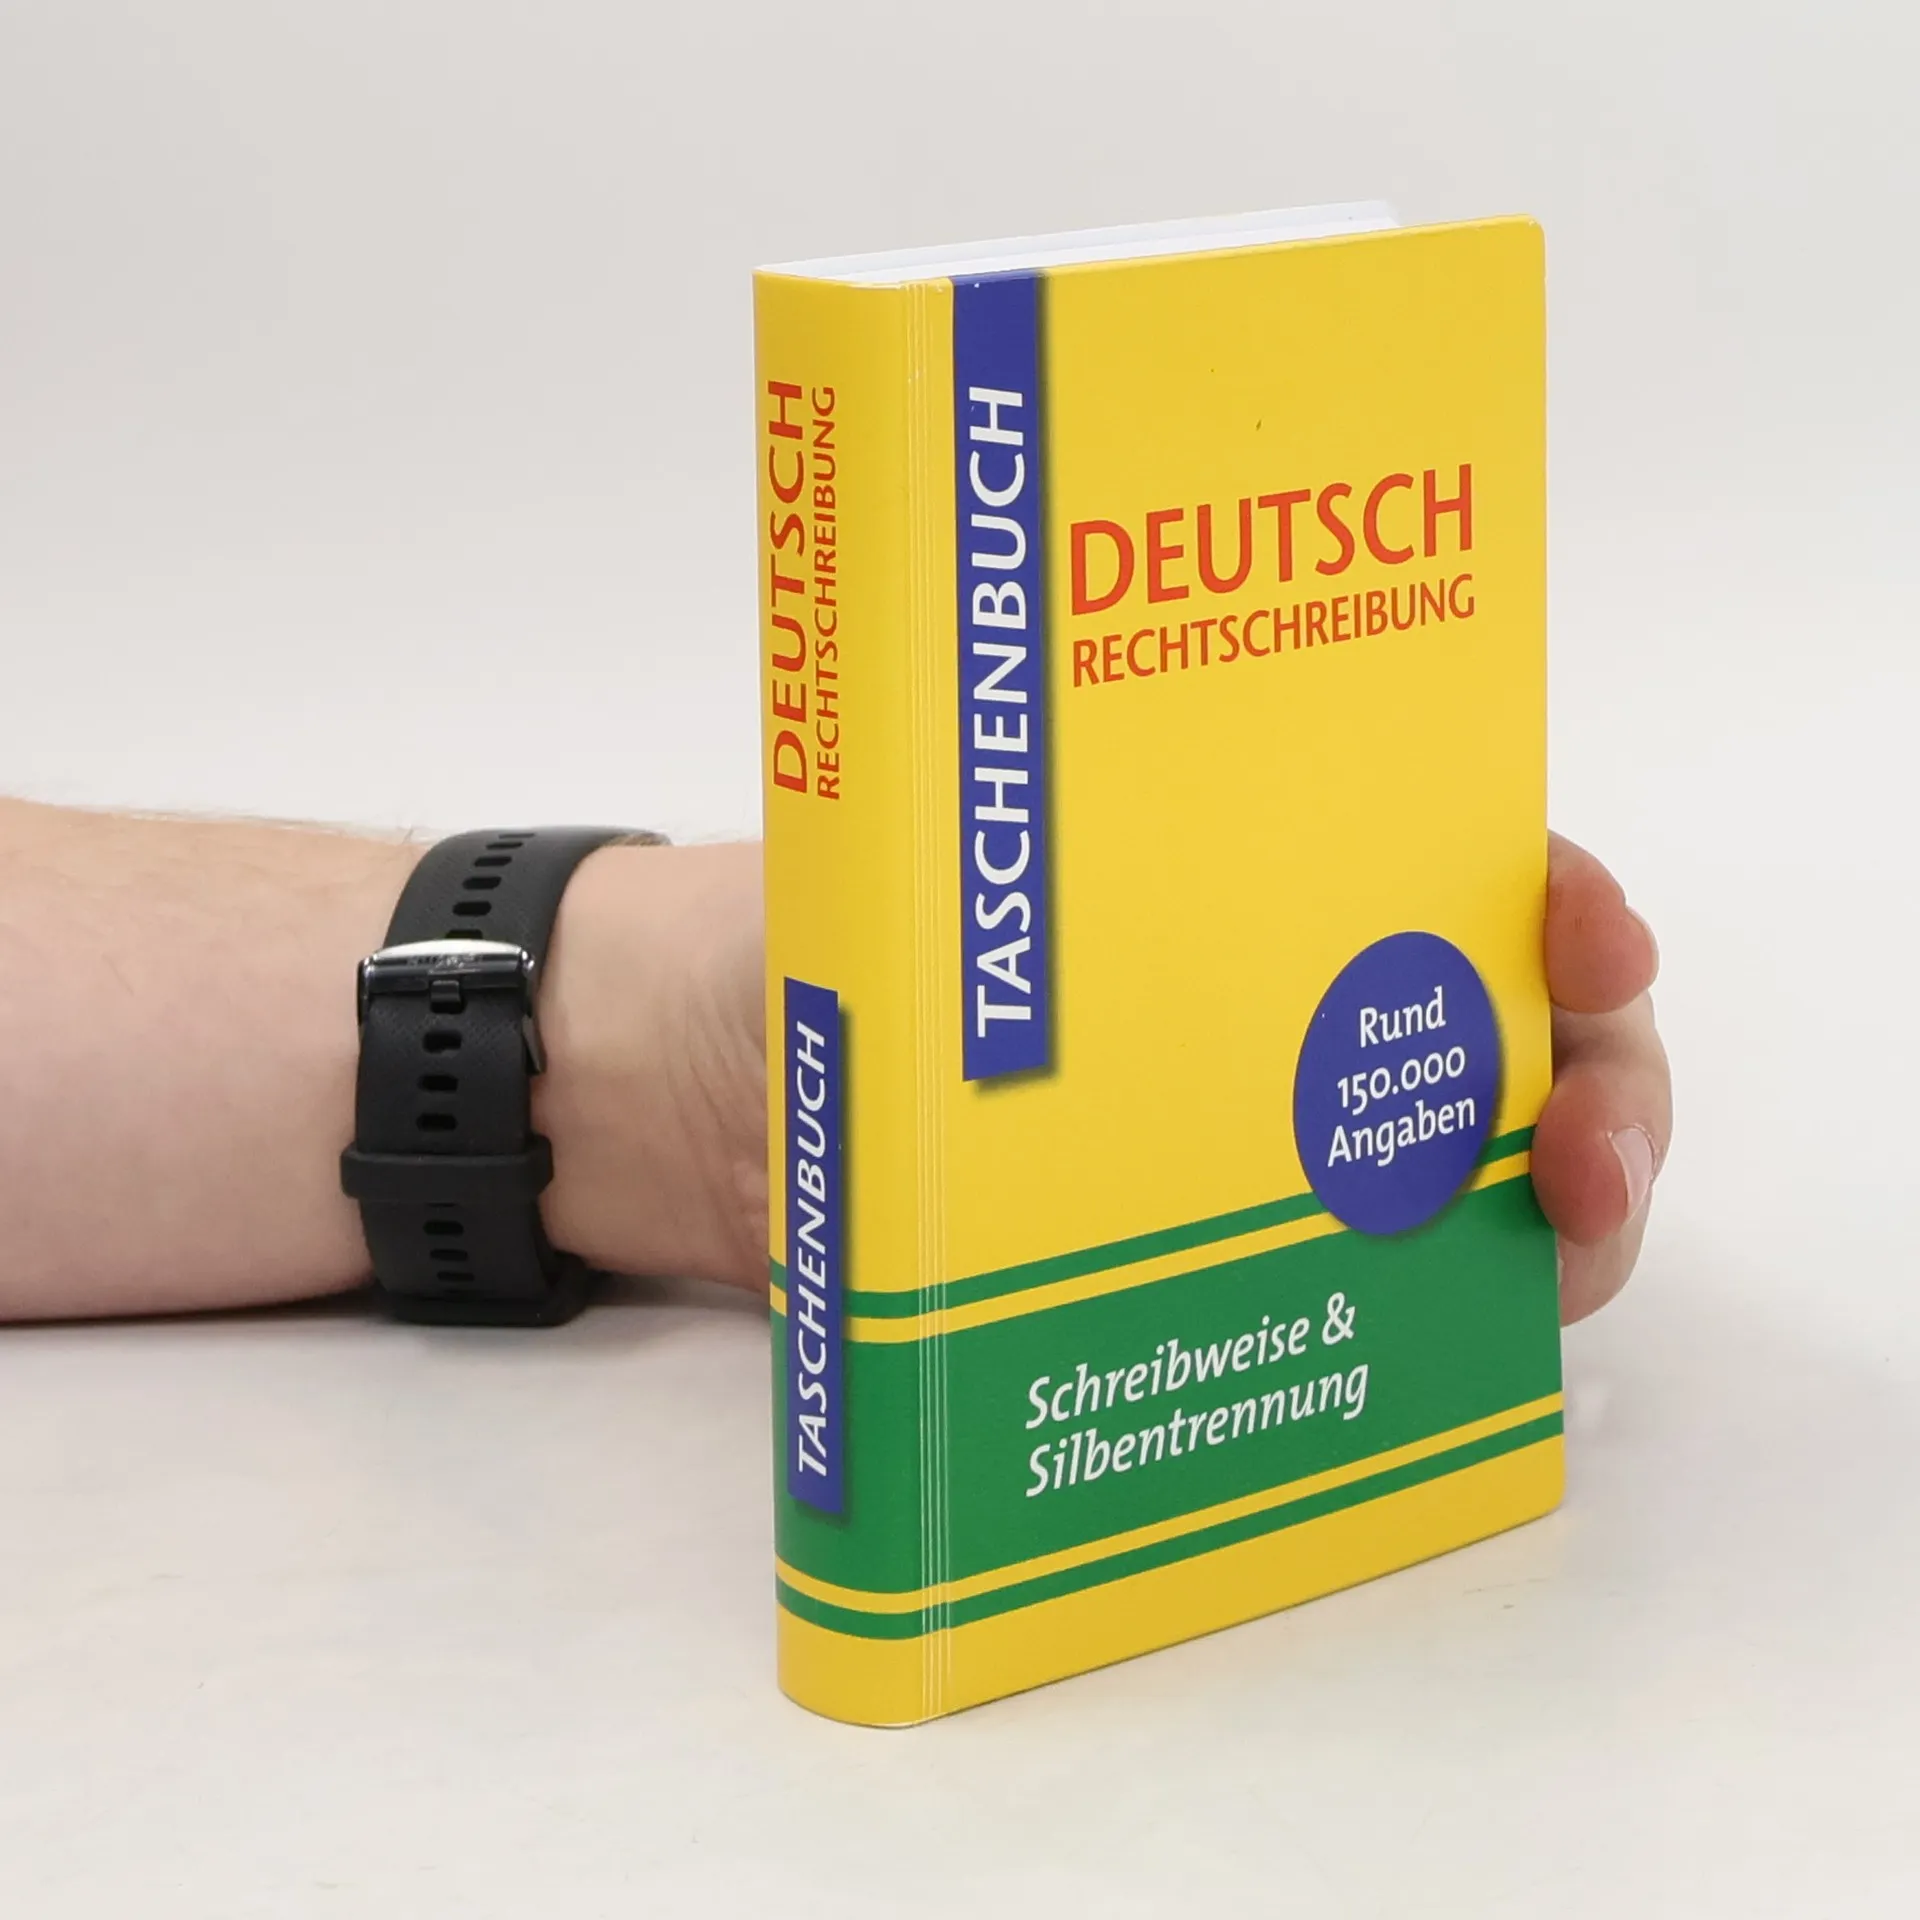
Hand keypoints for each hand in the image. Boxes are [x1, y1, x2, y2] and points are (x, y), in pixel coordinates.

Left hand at [540, 833, 1670, 1325]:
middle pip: (1492, 1041)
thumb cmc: (770, 946)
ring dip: (1523, 1227)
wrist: (668, 1090)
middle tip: (1588, 1160)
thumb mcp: (885, 884)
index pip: (1450, 874)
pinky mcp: (1173, 1251)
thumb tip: (1059, 943)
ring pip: (1440, 1178)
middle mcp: (1253, 1003)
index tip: (1586, 944)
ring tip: (1537, 1266)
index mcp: (1220, 876)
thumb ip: (979, 905)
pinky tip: (1409, 1348)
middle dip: (1594, 1091)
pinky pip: (1325, 1288)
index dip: (1558, 908)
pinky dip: (1398, 1317)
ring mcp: (1222, 1138)